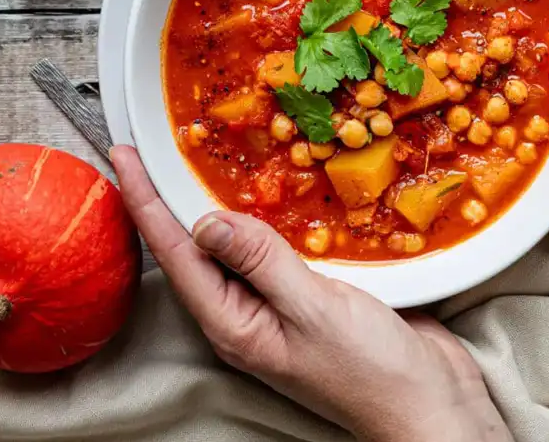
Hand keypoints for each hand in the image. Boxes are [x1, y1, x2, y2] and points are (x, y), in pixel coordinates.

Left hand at [110, 146, 511, 441]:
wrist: (425, 400)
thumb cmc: (370, 368)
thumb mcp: (312, 310)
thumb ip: (261, 262)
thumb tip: (205, 222)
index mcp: (233, 324)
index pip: (176, 253)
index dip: (146, 202)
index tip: (123, 157)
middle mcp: (245, 312)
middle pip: (194, 247)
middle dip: (169, 198)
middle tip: (153, 149)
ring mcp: (276, 303)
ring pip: (235, 243)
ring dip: (218, 201)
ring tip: (199, 159)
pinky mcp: (308, 292)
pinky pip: (273, 247)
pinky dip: (265, 214)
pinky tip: (270, 191)